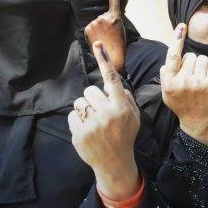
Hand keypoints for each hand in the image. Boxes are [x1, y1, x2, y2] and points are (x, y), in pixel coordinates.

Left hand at [68, 41, 139, 200]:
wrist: (114, 162)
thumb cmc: (124, 136)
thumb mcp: (134, 117)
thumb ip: (126, 98)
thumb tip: (112, 84)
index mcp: (122, 107)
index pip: (112, 79)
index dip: (105, 61)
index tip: (98, 44)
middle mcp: (108, 114)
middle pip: (90, 90)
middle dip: (93, 98)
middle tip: (99, 111)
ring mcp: (93, 124)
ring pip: (79, 102)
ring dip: (84, 109)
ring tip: (93, 122)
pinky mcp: (79, 133)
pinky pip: (73, 116)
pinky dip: (78, 121)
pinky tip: (87, 131)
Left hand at [84, 0, 126, 74]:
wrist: (112, 58)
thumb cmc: (118, 45)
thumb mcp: (119, 29)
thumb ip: (111, 20)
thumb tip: (102, 19)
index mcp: (115, 17)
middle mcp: (103, 17)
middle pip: (101, 16)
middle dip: (103, 24)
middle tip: (108, 35)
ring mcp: (94, 22)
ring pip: (94, 22)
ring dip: (97, 29)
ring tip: (103, 39)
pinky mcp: (87, 28)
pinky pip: (89, 28)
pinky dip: (92, 33)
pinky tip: (97, 40)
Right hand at [159, 23, 207, 147]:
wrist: (197, 120)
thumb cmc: (181, 103)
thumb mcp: (166, 92)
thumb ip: (165, 76)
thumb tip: (169, 61)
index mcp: (169, 83)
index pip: (172, 57)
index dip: (177, 40)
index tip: (181, 27)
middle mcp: (183, 82)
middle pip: (190, 56)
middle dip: (192, 63)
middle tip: (192, 76)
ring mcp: (199, 83)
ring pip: (202, 58)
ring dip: (202, 65)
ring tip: (200, 78)